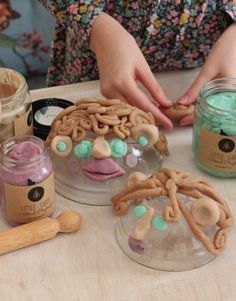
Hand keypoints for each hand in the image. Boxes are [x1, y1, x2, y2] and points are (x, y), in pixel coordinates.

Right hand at [89, 13, 172, 129]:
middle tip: (163, 125)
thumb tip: (166, 103)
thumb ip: (154, 87)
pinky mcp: (104, 92)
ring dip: (139, 116)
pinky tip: (140, 111)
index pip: (142, 104)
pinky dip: (131, 109)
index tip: (168, 125)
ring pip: (125, 110)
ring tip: (154, 120)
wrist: (105, 38)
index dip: (157, 116)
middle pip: (132, 111)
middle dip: (148, 119)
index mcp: (122, 82)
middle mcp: (111, 90)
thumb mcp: (143, 67)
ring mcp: (106, 92)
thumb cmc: (125, 48)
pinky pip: (119, 105)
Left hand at [177, 23, 235, 125]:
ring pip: (214, 109)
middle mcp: (232, 97)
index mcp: (230, 93)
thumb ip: (195, 90)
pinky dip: (207, 105)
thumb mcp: (207, 72)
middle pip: (213, 114)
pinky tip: (196, 105)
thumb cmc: (226, 51)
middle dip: (197, 117)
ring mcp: (232, 95)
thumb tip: (181, 103)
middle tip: (181, 119)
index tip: (181, 121)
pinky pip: (217, 102)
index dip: (195, 118)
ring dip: (201, 112)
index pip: (210, 113)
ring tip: (186, 114)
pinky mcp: (230, 92)